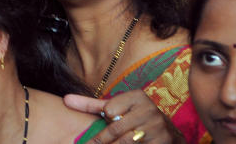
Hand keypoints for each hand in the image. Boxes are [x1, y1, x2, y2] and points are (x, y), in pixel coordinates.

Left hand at [64, 90, 183, 143]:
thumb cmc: (134, 117)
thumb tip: (65, 99)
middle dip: (101, 141)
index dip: (107, 119)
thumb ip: (91, 105)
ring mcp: (158, 128)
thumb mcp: (116, 107)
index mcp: (137, 97)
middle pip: (116, 130)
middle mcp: (149, 110)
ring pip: (125, 143)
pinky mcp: (163, 143)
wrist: (170, 133)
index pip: (110, 110)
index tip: (107, 122)